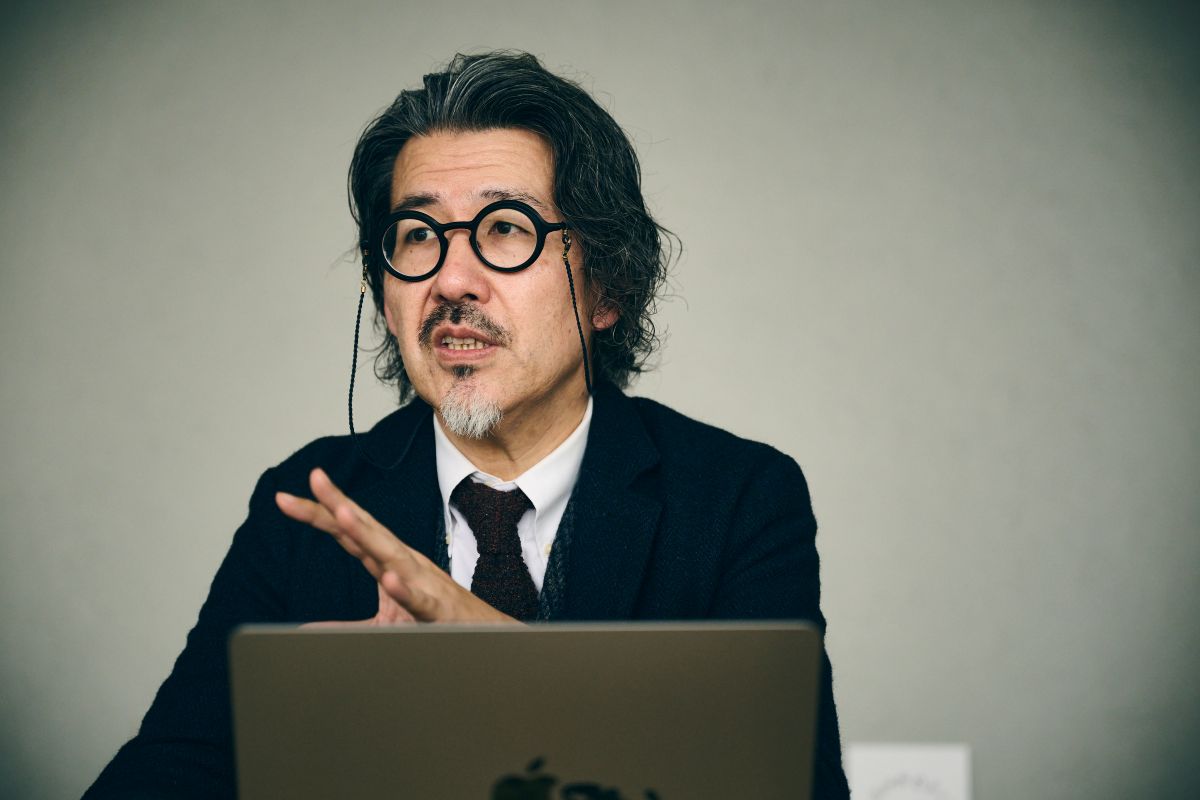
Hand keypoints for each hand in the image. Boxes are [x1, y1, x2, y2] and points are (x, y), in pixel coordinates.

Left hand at [275, 467, 517, 623]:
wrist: (487, 638)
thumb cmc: (438, 623)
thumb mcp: (384, 624)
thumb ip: (345, 625)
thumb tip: (304, 631)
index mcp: (389, 562)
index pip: (350, 533)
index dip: (322, 512)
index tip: (287, 497)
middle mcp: (405, 563)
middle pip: (366, 531)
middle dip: (338, 505)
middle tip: (313, 479)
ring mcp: (422, 583)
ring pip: (391, 555)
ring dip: (367, 534)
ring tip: (341, 515)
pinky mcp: (438, 611)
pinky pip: (419, 600)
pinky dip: (404, 588)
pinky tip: (389, 579)